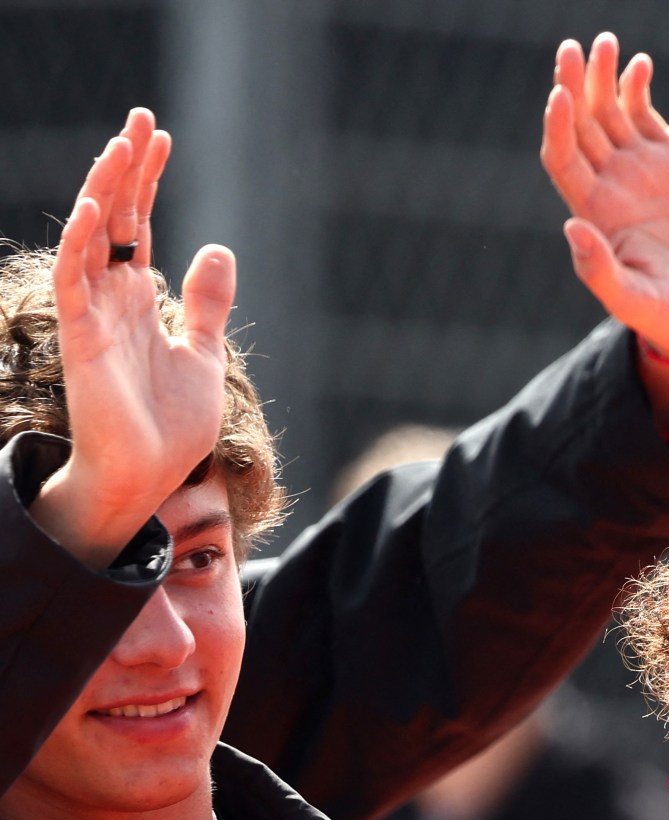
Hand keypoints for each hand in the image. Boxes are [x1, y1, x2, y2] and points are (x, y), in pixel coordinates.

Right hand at [32, 108, 235, 567]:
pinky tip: (98, 210)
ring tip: (120, 144)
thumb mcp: (204, 353)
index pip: (140, 224)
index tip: (160, 136)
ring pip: (93, 238)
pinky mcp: (84, 339)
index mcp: (140, 300)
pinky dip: (84, 245)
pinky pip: (76, 282)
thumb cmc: (171, 425)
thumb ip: (206, 304)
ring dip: (105, 191)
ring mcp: (95, 316)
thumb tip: (218, 249)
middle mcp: (112, 299)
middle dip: (126, 169)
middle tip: (141, 118)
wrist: (151, 478)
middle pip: (116, 218)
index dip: (148, 180)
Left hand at [541, 34, 668, 363]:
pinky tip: (639, 64)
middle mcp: (611, 184)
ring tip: (603, 42)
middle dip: (572, 86)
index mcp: (595, 213)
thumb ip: (601, 271)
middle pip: (580, 125)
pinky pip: (645, 114)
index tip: (559, 97)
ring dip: (602, 77)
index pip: (563, 158)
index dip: (558, 127)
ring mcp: (640, 168)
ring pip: (609, 112)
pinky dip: (638, 87)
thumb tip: (573, 227)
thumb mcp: (636, 302)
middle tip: (570, 49)